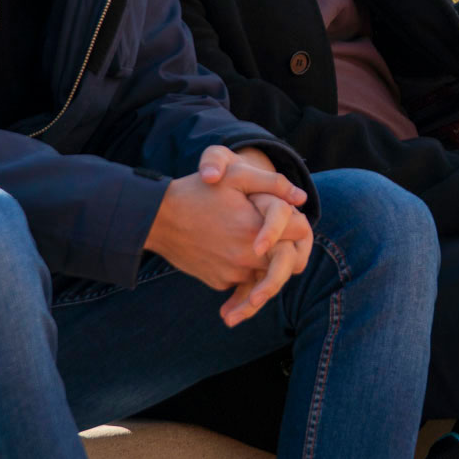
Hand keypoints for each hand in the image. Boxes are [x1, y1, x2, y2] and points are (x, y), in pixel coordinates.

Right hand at [144, 145, 307, 324]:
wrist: (157, 219)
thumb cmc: (198, 192)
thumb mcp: (236, 176)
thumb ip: (273, 183)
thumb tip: (301, 198)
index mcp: (255, 230)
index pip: (300, 231)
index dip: (298, 220)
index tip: (291, 215)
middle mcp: (247, 258)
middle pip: (288, 259)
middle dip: (289, 247)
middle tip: (286, 238)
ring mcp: (233, 273)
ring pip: (267, 272)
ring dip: (268, 261)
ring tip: (257, 241)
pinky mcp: (219, 282)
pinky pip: (244, 280)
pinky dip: (247, 270)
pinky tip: (237, 251)